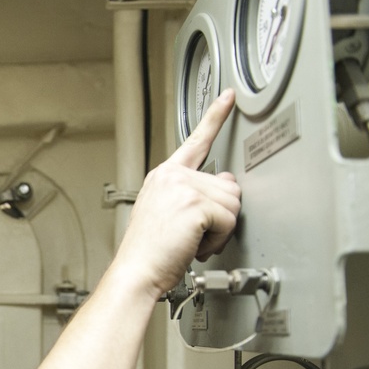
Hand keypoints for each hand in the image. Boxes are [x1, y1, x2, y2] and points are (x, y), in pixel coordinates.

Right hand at [115, 88, 240, 297]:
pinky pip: (229, 220)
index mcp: (164, 176)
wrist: (135, 271)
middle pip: (227, 187)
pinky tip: (195, 246)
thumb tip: (226, 186)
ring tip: (192, 242)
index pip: (195, 141)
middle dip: (220, 216)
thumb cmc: (149, 253)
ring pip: (232, 204)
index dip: (215, 117)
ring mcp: (182, 187)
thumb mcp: (168, 215)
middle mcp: (172, 176)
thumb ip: (195, 195)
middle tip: (194, 235)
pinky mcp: (194, 203)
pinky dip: (218, 239)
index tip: (227, 97)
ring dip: (220, 230)